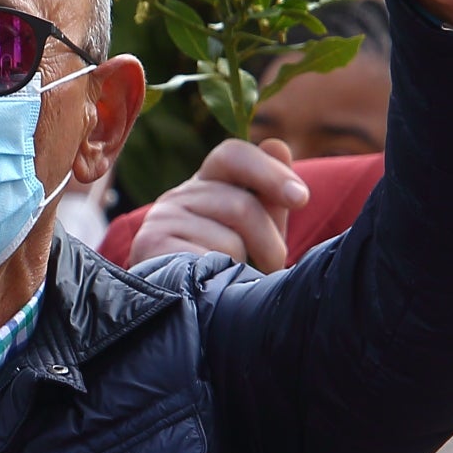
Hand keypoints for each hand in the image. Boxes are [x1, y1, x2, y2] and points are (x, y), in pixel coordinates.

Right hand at [126, 138, 304, 272]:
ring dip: (246, 265)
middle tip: (273, 265)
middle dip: (269, 241)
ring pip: (228, 239)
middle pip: (241, 205)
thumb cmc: (222, 265)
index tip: (300, 199)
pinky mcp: (152, 247)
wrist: (176, 307)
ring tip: (237, 279)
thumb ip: (269, 194)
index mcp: (205, 183)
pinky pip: (207, 262)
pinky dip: (221, 279)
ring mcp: (162, 220)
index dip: (270, 173)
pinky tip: (213, 288)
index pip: (233, 155)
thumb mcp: (253, 230)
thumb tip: (278, 145)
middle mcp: (178, 196)